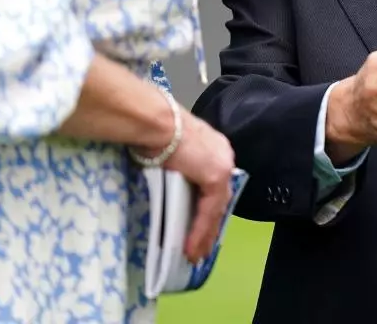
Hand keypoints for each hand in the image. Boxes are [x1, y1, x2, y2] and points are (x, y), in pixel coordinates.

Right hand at [163, 110, 236, 262]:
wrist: (156, 121)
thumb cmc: (154, 130)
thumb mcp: (168, 150)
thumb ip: (176, 165)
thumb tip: (165, 176)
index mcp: (213, 147)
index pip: (214, 184)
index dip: (209, 207)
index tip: (202, 225)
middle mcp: (223, 155)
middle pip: (219, 199)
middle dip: (210, 226)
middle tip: (202, 248)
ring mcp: (222, 166)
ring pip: (216, 209)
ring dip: (205, 234)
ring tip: (196, 255)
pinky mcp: (216, 177)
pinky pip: (209, 212)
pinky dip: (200, 231)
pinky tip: (192, 247)